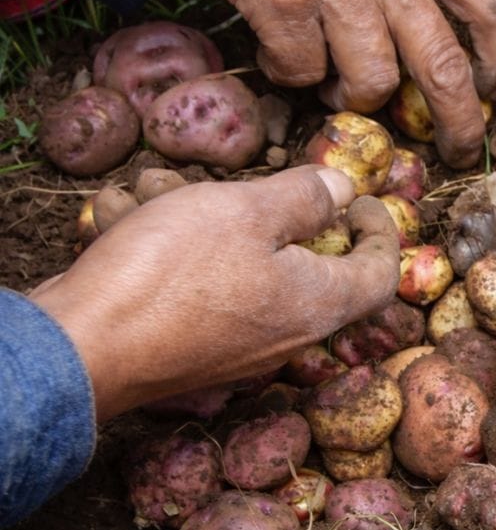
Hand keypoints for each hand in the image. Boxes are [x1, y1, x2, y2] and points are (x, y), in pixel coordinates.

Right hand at [31, 166, 400, 420]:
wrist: (81, 349)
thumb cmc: (172, 274)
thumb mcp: (248, 211)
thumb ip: (304, 197)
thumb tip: (344, 189)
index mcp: (318, 304)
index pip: (379, 274)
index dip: (380, 232)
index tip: (361, 199)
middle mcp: (286, 333)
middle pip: (300, 261)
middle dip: (261, 208)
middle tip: (227, 180)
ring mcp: (236, 345)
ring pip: (234, 264)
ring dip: (198, 217)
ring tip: (155, 186)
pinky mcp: (189, 345)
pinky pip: (195, 287)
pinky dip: (168, 246)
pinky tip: (125, 214)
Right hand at [185, 0, 495, 167]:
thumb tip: (435, 38)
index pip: (491, 7)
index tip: (492, 88)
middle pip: (446, 67)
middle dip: (458, 124)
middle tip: (455, 150)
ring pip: (374, 82)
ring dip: (355, 97)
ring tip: (335, 85)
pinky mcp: (284, 0)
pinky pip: (303, 73)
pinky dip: (290, 75)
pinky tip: (278, 51)